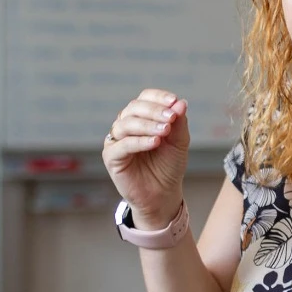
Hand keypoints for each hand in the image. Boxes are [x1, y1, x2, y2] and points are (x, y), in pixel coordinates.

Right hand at [101, 88, 190, 228]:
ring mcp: (116, 141)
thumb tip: (181, 102)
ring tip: (165, 131)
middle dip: (154, 111)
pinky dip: (139, 141)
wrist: (162, 194)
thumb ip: (179, 123)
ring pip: (126, 124)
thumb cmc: (168, 166)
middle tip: (171, 118)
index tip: (174, 102)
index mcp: (141, 117)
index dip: (158, 97)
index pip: (145, 98)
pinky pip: (122, 145)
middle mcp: (126, 125)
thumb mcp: (179, 142)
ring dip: (147, 125)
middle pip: (134, 108)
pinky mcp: (111, 157)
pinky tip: (155, 142)